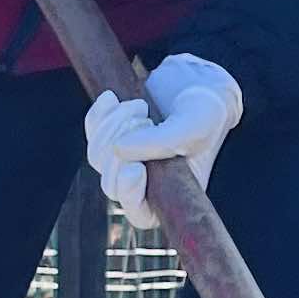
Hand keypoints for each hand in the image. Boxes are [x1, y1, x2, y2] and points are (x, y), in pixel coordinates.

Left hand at [85, 56, 242, 228]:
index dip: (130, 196)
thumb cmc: (205, 112)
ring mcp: (127, 160)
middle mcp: (147, 182)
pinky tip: (111, 97)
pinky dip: (99, 114)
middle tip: (146, 120)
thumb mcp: (191, 127)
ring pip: (98, 156)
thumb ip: (161, 141)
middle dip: (121, 148)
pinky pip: (92, 133)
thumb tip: (118, 148)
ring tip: (140, 106)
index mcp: (171, 193)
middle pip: (111, 184)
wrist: (201, 83)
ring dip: (113, 125)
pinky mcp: (113, 137)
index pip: (140, 214)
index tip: (134, 168)